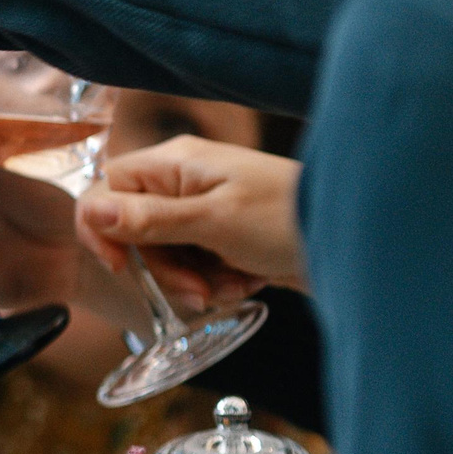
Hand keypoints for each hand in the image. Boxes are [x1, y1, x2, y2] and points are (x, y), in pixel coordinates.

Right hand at [76, 137, 305, 307]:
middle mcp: (182, 182)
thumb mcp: (213, 221)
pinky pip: (196, 263)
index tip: (123, 268)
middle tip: (197, 289)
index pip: (104, 192)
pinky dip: (217, 280)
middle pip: (134, 232)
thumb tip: (93, 211)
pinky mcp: (224, 234)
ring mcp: (204, 208)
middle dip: (162, 268)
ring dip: (194, 280)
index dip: (103, 232)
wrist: (359, 239)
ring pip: (165, 254)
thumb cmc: (288, 217)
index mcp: (173, 164)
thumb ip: (149, 219)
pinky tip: (247, 282)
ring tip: (233, 286)